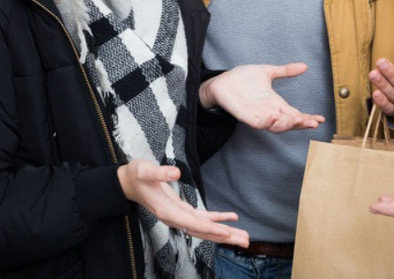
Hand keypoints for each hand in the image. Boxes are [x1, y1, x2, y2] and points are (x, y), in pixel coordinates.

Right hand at [117, 159, 248, 245]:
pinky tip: (232, 218)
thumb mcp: (144, 170)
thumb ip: (159, 172)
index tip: (226, 233)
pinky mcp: (182, 211)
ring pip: (205, 228)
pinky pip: (203, 218)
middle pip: (203, 231)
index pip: (192, 223)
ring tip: (244, 236)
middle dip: (224, 237)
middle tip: (246, 241)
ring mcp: (179, 216)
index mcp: (167, 211)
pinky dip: (218, 218)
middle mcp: (175, 218)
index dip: (210, 228)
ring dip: (225, 232)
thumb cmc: (136, 176)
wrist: (128, 183)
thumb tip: (175, 172)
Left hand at [199, 63, 324, 131]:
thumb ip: (285, 71)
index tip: (321, 118)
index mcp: (275, 102)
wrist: (221, 80)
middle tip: (314, 123)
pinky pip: (258, 123)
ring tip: (299, 120)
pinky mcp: (245, 116)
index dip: (307, 117)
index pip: (295, 113)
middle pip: (289, 122)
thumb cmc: (242, 77)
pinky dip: (267, 122)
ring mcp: (257, 114)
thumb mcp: (268, 72)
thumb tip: (304, 66)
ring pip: (276, 126)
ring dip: (288, 125)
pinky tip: (275, 118)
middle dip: (302, 123)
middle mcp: (269, 111)